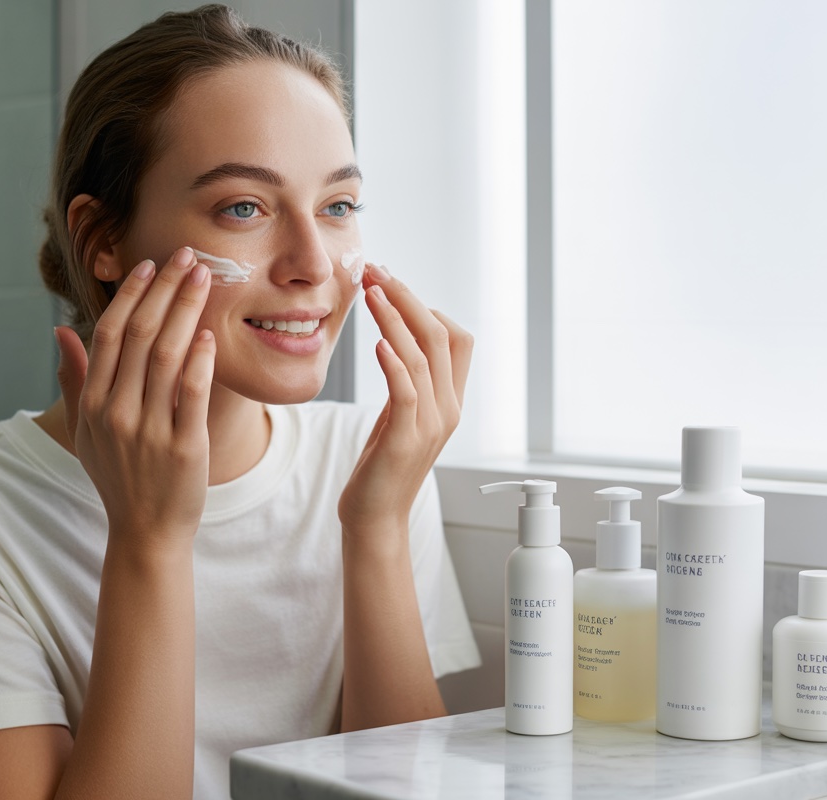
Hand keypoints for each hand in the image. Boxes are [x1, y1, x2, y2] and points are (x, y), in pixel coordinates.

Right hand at [55, 247, 216, 545]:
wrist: (145, 533)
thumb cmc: (118, 478)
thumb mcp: (85, 431)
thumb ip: (74, 380)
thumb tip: (60, 332)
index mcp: (93, 404)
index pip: (110, 334)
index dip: (129, 295)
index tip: (148, 265)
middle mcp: (116, 413)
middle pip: (141, 335)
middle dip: (164, 289)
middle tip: (186, 258)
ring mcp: (149, 430)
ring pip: (167, 356)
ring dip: (186, 310)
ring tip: (204, 280)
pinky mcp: (183, 448)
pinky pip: (192, 394)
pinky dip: (200, 360)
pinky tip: (209, 333)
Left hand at [338, 263, 472, 534]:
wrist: (375, 519)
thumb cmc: (381, 467)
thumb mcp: (400, 417)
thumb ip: (407, 383)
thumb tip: (395, 341)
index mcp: (450, 401)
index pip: (457, 338)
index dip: (426, 306)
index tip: (390, 285)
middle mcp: (448, 409)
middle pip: (441, 337)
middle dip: (408, 298)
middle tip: (377, 271)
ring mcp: (430, 426)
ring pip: (422, 358)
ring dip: (394, 319)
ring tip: (369, 292)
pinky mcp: (405, 441)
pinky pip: (406, 392)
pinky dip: (394, 363)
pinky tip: (376, 342)